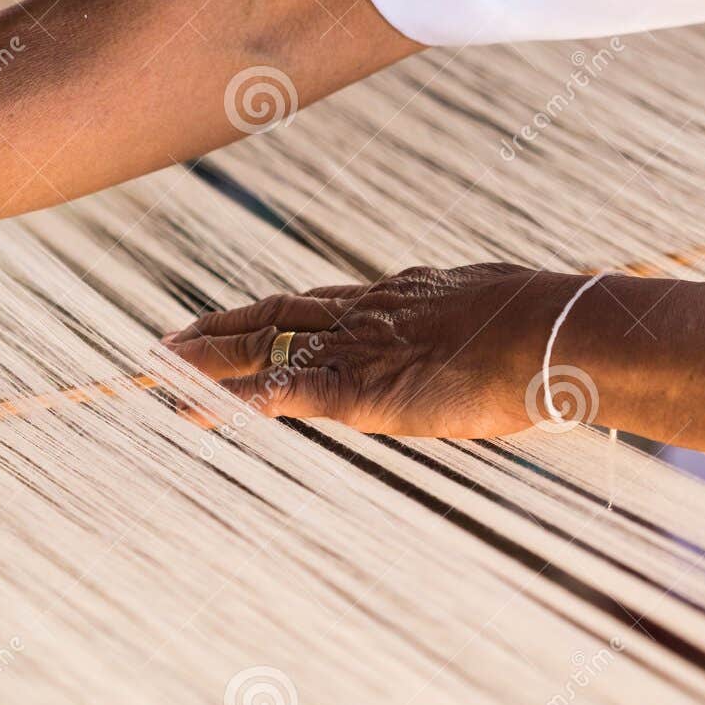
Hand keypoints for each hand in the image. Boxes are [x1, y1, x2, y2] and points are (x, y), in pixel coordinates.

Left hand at [162, 264, 581, 437]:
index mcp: (394, 298)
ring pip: (260, 349)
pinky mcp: (353, 390)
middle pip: (270, 317)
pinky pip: (278, 394)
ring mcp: (353, 350)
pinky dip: (232, 400)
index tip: (235, 317)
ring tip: (158, 371)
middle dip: (217, 330)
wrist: (546, 336)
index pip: (312, 303)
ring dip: (205, 363)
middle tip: (168, 341)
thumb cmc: (543, 333)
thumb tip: (496, 344)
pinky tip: (196, 406)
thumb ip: (473, 330)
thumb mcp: (497, 318)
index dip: (268, 313)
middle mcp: (360, 315)